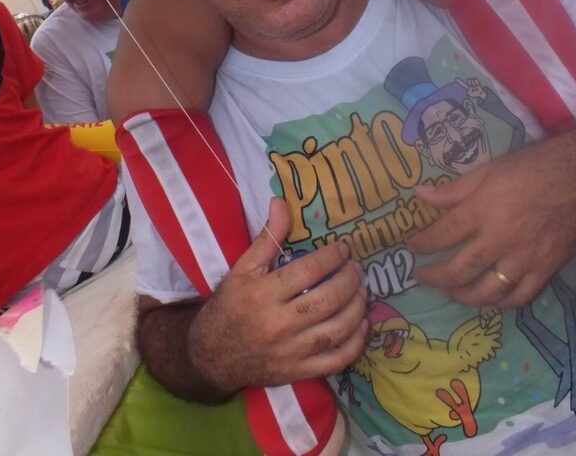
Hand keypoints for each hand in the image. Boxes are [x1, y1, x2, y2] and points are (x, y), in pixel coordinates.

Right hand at [189, 198, 366, 392]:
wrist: (212, 356)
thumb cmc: (228, 306)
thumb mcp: (242, 268)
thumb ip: (267, 237)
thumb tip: (281, 202)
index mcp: (262, 294)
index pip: (308, 271)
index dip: (332, 257)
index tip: (344, 248)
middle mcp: (278, 324)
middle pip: (328, 300)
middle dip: (350, 280)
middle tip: (356, 268)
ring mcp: (290, 352)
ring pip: (337, 330)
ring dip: (357, 308)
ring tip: (362, 290)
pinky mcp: (298, 373)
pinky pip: (336, 361)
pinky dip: (355, 344)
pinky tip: (363, 325)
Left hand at [407, 129, 575, 308]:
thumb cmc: (530, 168)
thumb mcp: (487, 170)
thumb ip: (452, 190)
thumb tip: (419, 195)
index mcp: (481, 211)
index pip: (442, 234)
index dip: (422, 244)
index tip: (411, 247)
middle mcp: (498, 240)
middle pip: (459, 270)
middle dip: (434, 277)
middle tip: (421, 276)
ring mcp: (523, 259)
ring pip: (486, 291)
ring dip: (462, 296)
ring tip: (450, 291)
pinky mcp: (545, 270)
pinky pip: (519, 297)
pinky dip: (500, 302)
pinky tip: (490, 298)